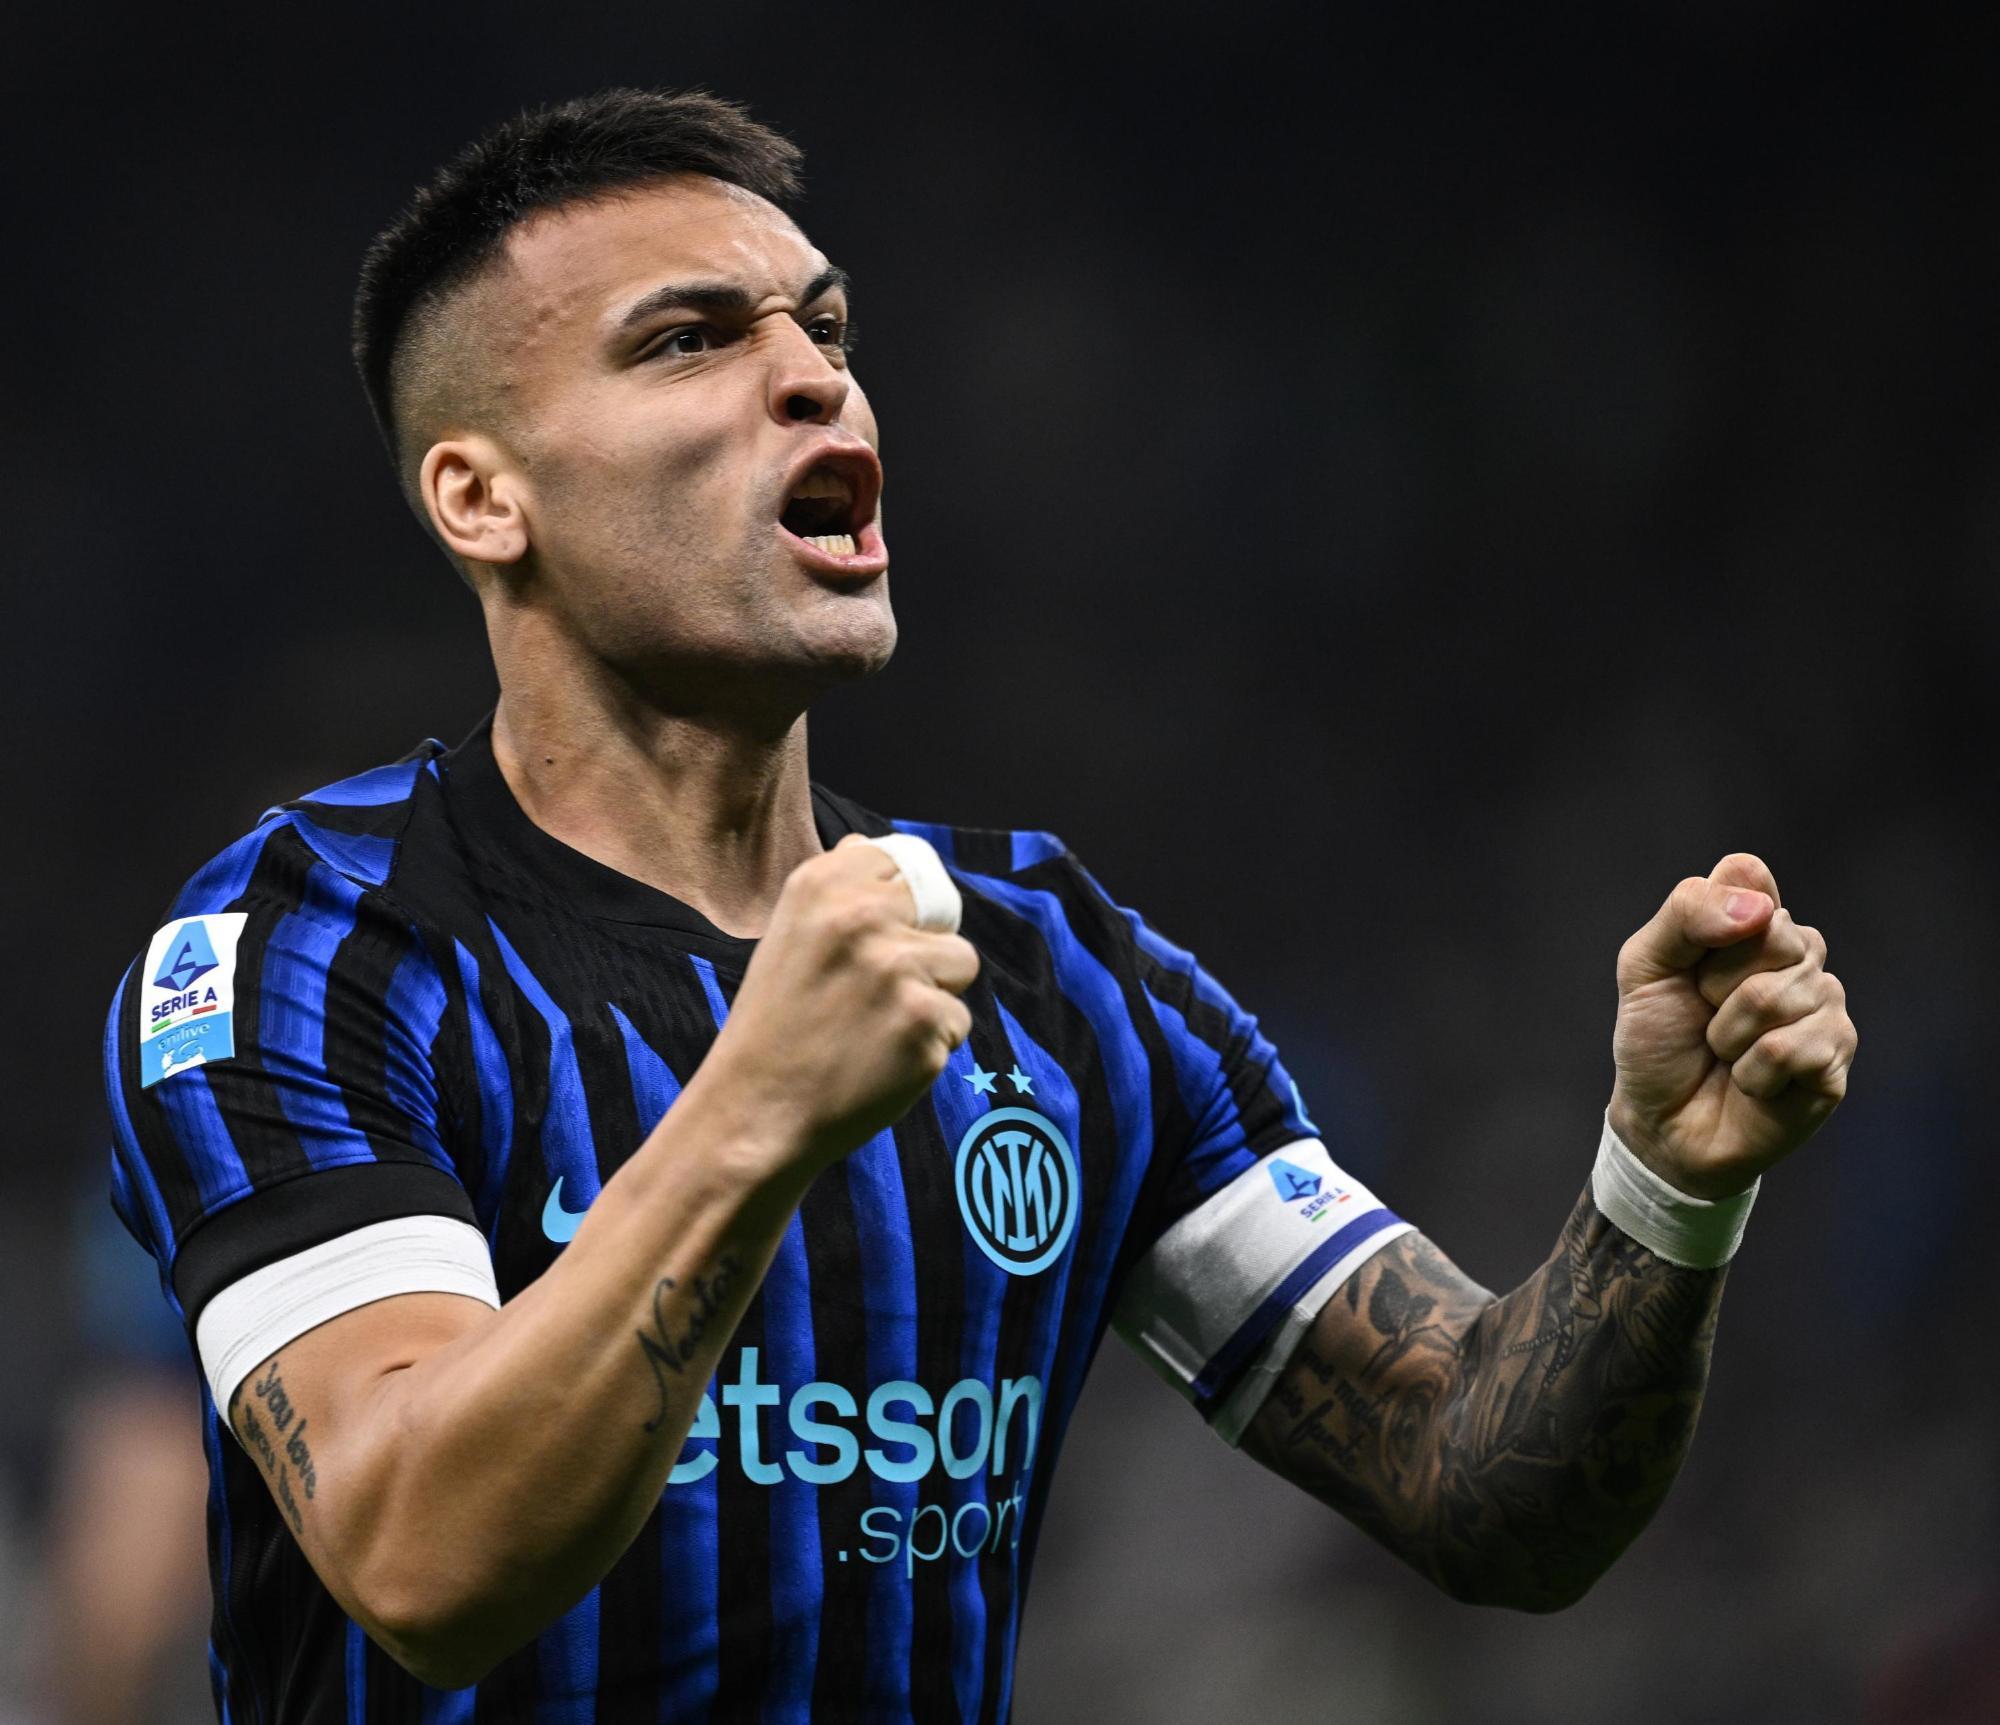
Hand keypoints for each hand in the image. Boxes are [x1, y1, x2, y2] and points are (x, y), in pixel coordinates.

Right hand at [692, 834, 978, 1178]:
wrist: (755, 1112)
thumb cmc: (775, 1026)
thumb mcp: (788, 934)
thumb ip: (837, 891)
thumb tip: (874, 849)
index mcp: (822, 883)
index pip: (906, 865)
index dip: (901, 908)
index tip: (873, 943)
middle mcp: (861, 916)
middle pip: (943, 912)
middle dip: (923, 950)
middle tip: (876, 994)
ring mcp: (896, 969)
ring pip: (960, 965)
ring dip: (934, 997)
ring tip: (879, 1028)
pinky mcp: (924, 1021)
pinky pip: (958, 1022)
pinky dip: (931, 1046)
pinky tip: (883, 1061)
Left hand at [1609, 853, 1855, 1198]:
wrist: (1662, 1120)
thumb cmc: (1657, 1038)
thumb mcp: (1645, 965)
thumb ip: (1686, 914)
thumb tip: (1760, 907)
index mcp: (1755, 919)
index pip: (1749, 878)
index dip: (1709, 921)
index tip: (1687, 959)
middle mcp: (1799, 953)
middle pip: (1772, 934)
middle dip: (1714, 983)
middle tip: (1704, 1012)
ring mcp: (1825, 1003)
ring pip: (1775, 996)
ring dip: (1727, 1034)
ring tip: (1726, 1051)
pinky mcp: (1837, 1056)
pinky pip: (1790, 1048)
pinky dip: (1751, 1072)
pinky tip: (1752, 1082)